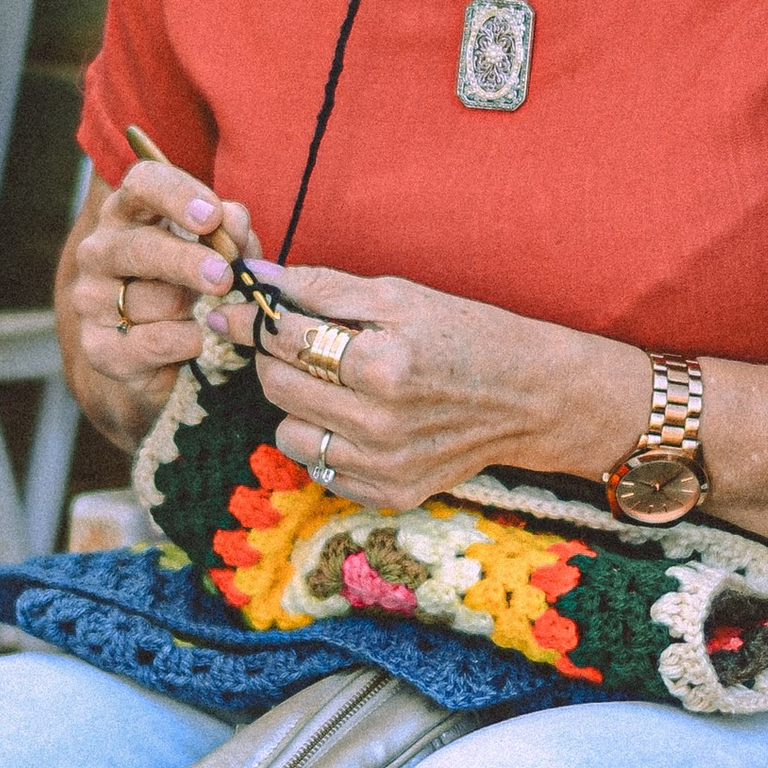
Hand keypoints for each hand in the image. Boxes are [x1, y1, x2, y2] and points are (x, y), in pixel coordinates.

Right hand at [64, 156, 257, 388]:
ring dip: (191, 309)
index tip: (212, 216)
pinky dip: (184, 343)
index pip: (142, 184)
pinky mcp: (97, 345)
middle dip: (186, 262)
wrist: (156, 348)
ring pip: (154, 300)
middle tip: (222, 277)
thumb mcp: (216, 249)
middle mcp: (99, 250)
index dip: (177, 195)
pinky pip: (151, 343)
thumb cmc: (189, 281)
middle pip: (141, 247)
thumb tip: (233, 223)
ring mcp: (91, 298)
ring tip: (200, 313)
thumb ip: (229, 232)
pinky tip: (193, 339)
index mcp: (127, 212)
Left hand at [250, 262, 640, 513]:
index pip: (283, 338)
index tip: (235, 305)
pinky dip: (324, 439)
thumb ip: (325, 287)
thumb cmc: (468, 334)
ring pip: (287, 432)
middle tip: (292, 337)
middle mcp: (379, 424)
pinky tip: (354, 416)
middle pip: (277, 385)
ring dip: (295, 402)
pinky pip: (320, 467)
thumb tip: (257, 274)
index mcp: (382, 365)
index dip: (253, 317)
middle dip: (273, 355)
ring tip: (330, 380)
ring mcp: (383, 466)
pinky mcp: (389, 493)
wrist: (532, 398)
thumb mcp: (402, 296)